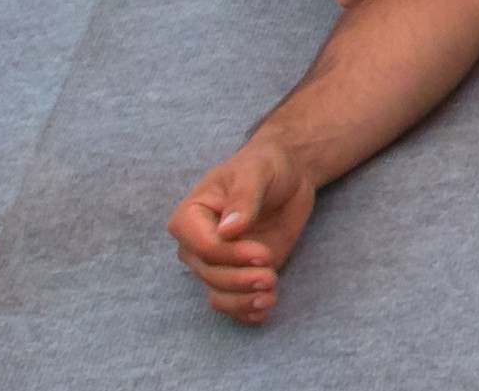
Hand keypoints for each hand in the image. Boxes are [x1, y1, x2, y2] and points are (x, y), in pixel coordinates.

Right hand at [171, 138, 317, 324]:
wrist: (287, 175)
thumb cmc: (266, 166)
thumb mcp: (258, 170)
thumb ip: (243, 197)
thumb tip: (227, 230)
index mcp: (190, 215)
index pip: (201, 246)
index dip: (229, 255)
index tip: (261, 253)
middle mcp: (196, 244)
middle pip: (209, 273)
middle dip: (239, 281)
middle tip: (270, 279)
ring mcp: (215, 262)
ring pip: (217, 293)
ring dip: (241, 301)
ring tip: (269, 298)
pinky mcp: (235, 274)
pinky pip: (230, 302)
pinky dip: (243, 311)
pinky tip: (262, 312)